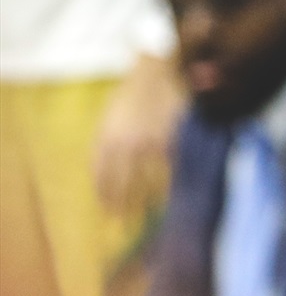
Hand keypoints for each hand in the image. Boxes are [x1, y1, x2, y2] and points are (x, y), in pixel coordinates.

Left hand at [94, 54, 185, 214]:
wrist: (159, 70)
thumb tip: (106, 174)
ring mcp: (151, 144)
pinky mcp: (172, 142)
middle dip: (123, 208)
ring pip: (146, 183)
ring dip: (144, 204)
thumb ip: (107, 143)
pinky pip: (168, 171)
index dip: (105, 197)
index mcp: (107, 138)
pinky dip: (166, 188)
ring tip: (144, 219)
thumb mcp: (110, 116)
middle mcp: (126, 145)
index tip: (107, 212)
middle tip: (124, 225)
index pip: (102, 177)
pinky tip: (166, 198)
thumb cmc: (133, 92)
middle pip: (123, 185)